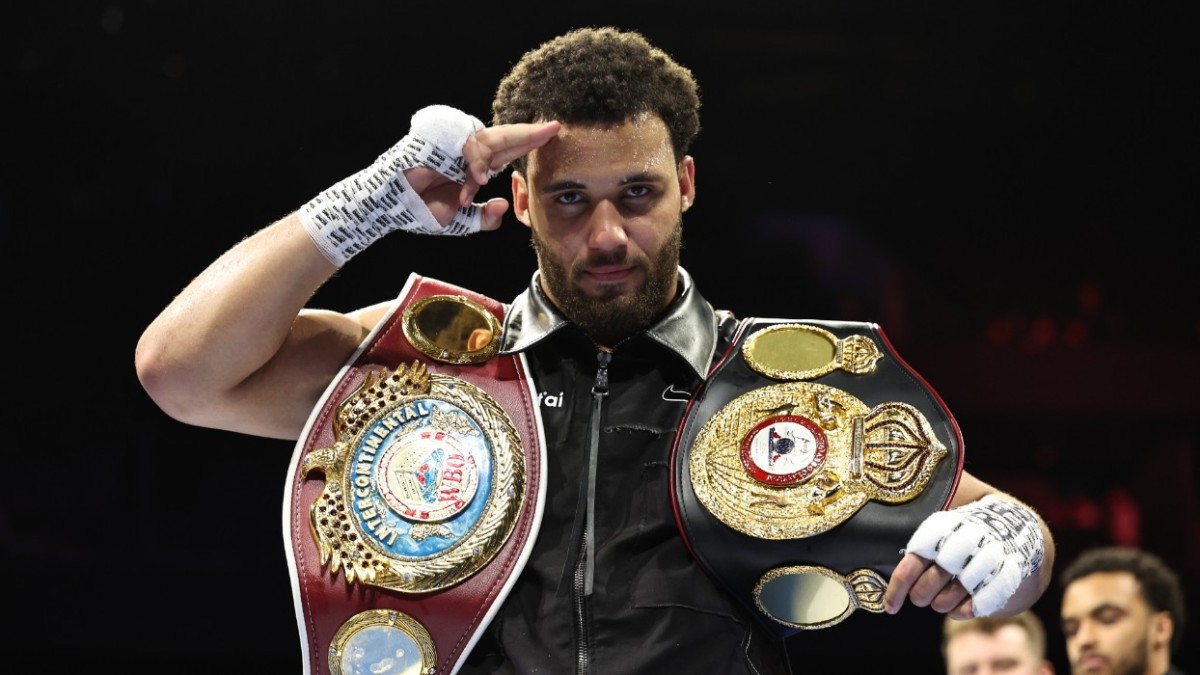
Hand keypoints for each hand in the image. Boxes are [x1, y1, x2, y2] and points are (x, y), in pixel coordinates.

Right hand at [406, 120, 560, 231]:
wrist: (390, 209)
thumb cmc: (421, 210)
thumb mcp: (459, 221)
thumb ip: (483, 218)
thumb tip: (503, 205)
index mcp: (474, 166)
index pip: (507, 150)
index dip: (528, 142)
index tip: (554, 133)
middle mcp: (465, 152)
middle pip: (502, 138)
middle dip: (527, 134)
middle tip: (553, 128)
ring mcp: (449, 143)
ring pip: (481, 142)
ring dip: (484, 162)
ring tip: (479, 181)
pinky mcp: (432, 138)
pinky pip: (459, 143)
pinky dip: (468, 160)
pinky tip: (472, 176)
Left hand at [884, 495, 1044, 617]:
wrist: (1009, 527)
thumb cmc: (959, 536)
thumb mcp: (938, 533)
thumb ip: (918, 557)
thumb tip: (891, 596)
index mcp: (942, 528)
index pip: (911, 564)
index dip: (897, 589)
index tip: (890, 607)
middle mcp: (963, 542)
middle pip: (928, 585)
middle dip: (920, 596)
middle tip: (921, 596)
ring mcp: (986, 560)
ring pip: (947, 601)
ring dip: (940, 605)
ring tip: (942, 597)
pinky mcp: (1004, 576)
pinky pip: (974, 607)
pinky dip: (962, 612)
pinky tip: (960, 606)